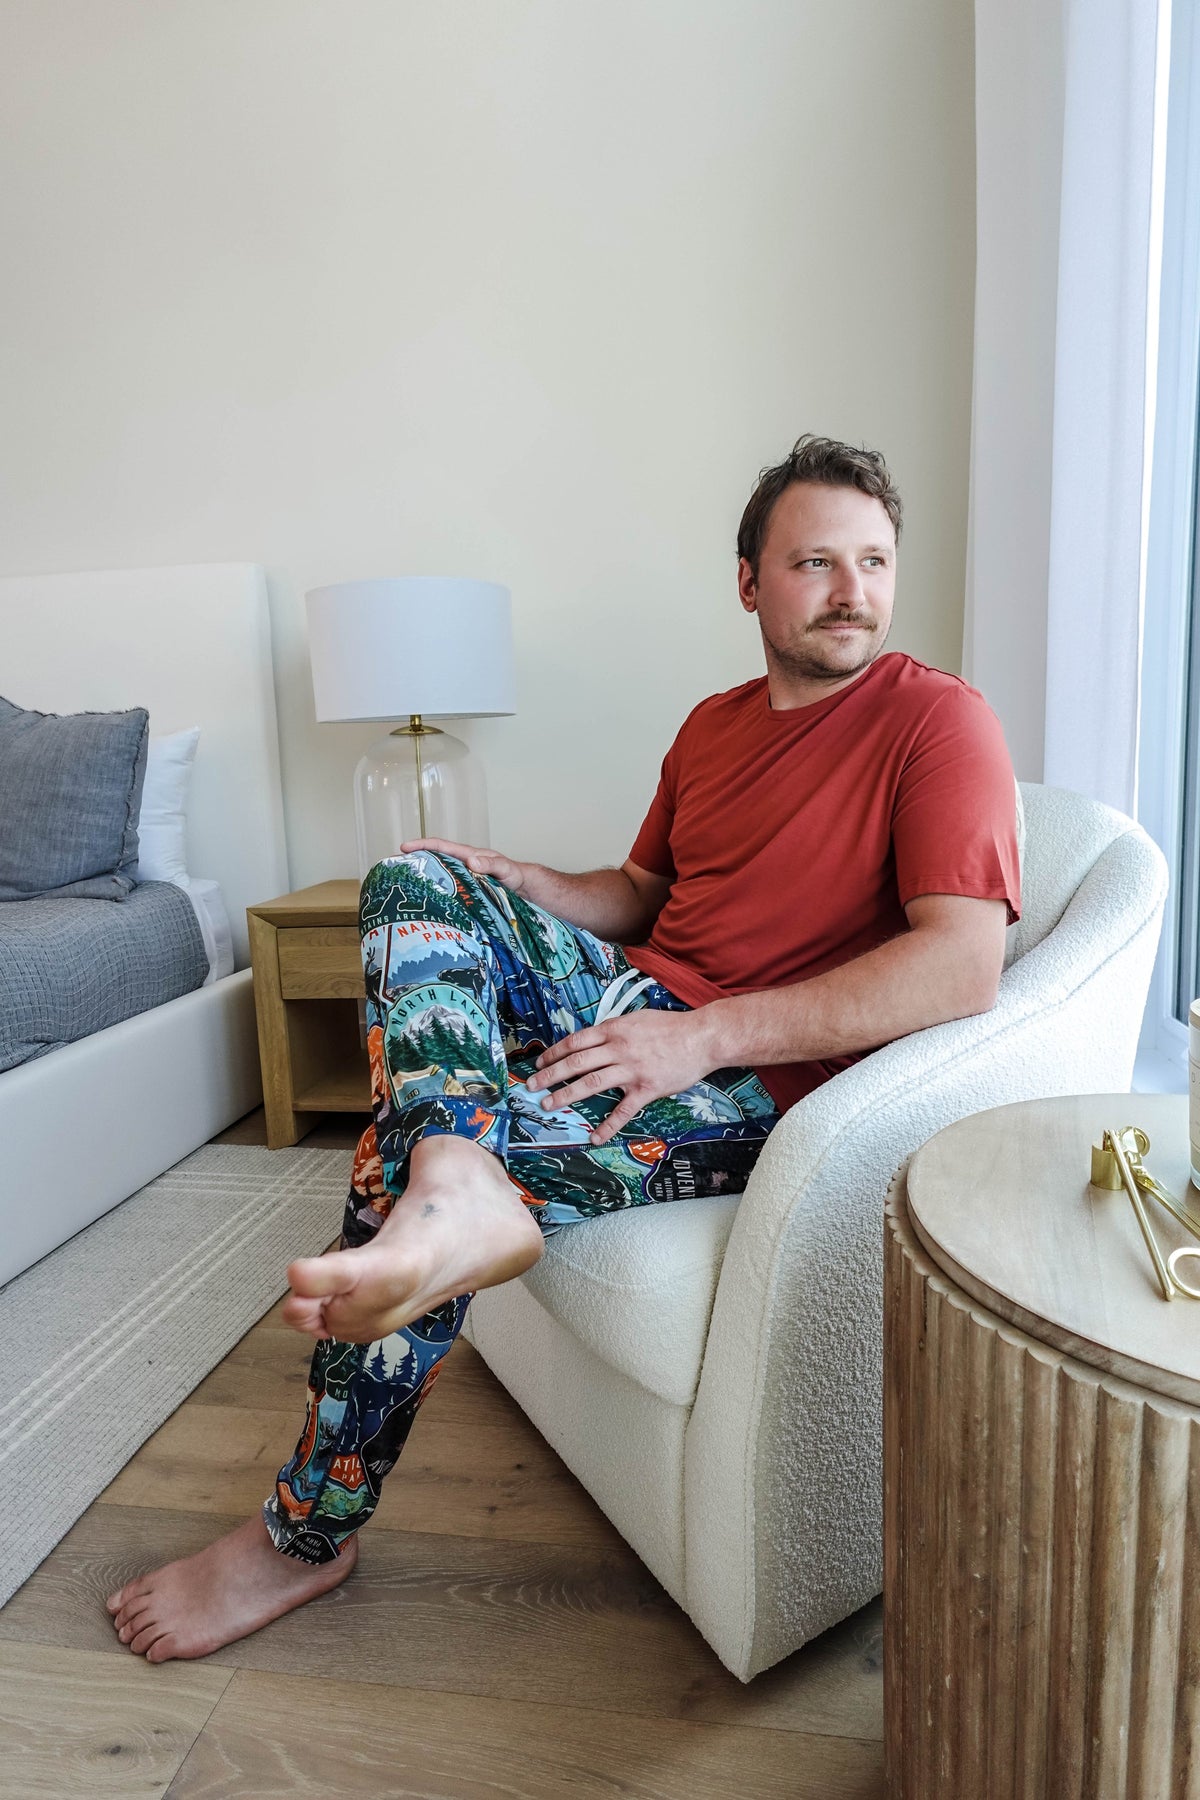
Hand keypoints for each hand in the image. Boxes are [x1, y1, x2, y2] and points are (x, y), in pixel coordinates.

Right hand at [399, 836, 526, 893]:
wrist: (525, 890)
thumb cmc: (516, 876)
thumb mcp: (506, 870)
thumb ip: (491, 865)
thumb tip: (471, 861)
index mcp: (468, 856)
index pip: (442, 847)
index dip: (423, 845)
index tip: (404, 847)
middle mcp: (461, 867)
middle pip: (433, 861)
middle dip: (414, 863)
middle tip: (393, 869)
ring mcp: (462, 880)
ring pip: (437, 877)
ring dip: (422, 881)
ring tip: (402, 889)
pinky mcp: (464, 894)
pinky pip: (445, 892)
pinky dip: (434, 895)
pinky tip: (425, 906)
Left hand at [526, 1008, 714, 1144]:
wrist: (702, 1037)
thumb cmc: (671, 1027)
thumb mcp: (637, 1019)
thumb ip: (615, 1030)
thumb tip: (594, 1039)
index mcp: (615, 1030)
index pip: (576, 1041)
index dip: (554, 1052)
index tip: (539, 1062)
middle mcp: (619, 1049)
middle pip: (576, 1062)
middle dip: (550, 1074)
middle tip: (531, 1086)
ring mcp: (632, 1069)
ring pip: (591, 1083)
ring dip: (566, 1095)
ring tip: (548, 1104)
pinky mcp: (646, 1088)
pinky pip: (623, 1110)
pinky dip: (608, 1125)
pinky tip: (595, 1136)